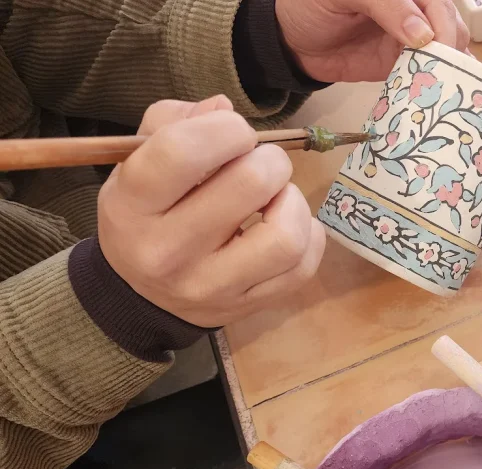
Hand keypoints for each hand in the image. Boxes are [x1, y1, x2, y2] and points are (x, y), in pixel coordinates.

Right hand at [97, 97, 325, 327]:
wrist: (141, 296)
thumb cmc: (147, 214)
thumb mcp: (137, 164)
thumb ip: (171, 122)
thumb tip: (223, 106)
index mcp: (132, 205)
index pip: (183, 150)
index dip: (225, 127)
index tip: (233, 132)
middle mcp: (167, 251)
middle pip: (250, 182)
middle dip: (269, 159)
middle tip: (259, 164)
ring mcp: (211, 286)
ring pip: (286, 234)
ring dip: (293, 201)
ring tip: (276, 197)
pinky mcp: (249, 307)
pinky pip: (304, 265)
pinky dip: (308, 234)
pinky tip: (286, 224)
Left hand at [276, 0, 470, 82]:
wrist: (291, 40)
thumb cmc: (312, 5)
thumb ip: (387, 7)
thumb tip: (423, 34)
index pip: (437, 3)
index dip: (443, 23)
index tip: (437, 46)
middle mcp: (413, 10)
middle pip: (450, 24)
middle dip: (452, 45)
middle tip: (446, 69)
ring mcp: (410, 38)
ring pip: (447, 48)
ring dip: (452, 65)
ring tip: (451, 83)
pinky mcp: (402, 64)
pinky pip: (429, 71)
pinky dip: (441, 80)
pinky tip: (449, 90)